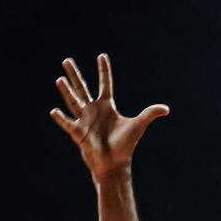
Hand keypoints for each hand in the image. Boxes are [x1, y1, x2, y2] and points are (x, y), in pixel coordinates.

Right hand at [50, 54, 169, 182]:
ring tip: (59, 79)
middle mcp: (93, 110)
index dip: (104, 70)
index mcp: (107, 106)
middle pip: (82, 88)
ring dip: (66, 91)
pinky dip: (61, 119)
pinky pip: (68, 124)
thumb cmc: (125, 145)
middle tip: (67, 60)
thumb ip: (149, 114)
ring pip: (73, 102)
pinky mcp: (78, 133)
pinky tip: (54, 111)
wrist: (114, 164)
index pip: (105, 84)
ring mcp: (84, 120)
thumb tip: (166, 109)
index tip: (102, 55)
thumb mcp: (138, 126)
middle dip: (75, 74)